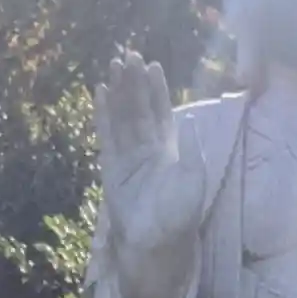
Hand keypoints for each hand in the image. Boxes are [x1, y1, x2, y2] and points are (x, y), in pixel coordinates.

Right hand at [93, 51, 204, 262]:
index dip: (157, 90)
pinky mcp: (111, 167)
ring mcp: (128, 157)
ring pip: (122, 117)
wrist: (155, 242)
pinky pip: (107, 135)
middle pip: (139, 109)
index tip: (152, 66)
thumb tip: (189, 118)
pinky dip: (104, 114)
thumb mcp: (194, 181)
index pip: (162, 113)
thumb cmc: (179, 215)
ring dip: (119, 92)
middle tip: (128, 55)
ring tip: (114, 66)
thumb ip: (192, 150)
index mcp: (170, 151)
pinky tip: (101, 93)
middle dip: (134, 83)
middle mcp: (148, 150)